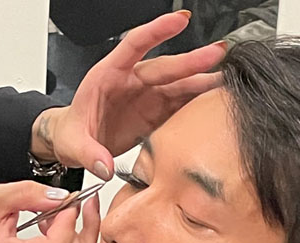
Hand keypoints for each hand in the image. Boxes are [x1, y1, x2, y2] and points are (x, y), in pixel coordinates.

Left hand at [30, 11, 226, 179]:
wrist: (75, 142)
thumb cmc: (71, 133)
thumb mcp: (72, 144)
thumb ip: (88, 153)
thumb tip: (104, 166)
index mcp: (107, 76)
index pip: (133, 45)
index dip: (156, 32)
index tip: (178, 20)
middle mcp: (131, 81)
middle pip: (164, 67)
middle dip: (192, 60)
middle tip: (218, 54)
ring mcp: (146, 95)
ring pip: (178, 84)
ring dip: (202, 81)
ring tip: (229, 79)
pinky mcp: (156, 112)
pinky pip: (180, 104)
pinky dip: (199, 103)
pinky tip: (217, 101)